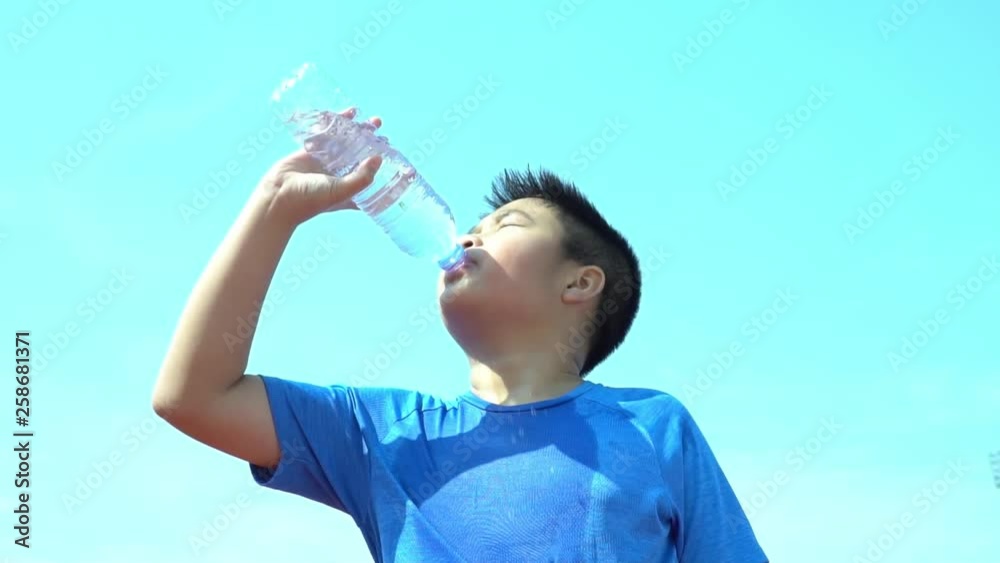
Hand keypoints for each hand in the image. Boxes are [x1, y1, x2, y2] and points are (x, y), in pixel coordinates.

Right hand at [256, 108, 384, 226]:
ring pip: (344, 142)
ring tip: (369, 119)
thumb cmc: (310, 200)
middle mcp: (338, 175)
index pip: (369, 174)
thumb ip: (361, 178)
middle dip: (370, 141)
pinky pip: (326, 135)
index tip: (390, 149)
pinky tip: (346, 114)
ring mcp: (325, 163)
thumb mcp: (341, 191)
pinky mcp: (311, 152)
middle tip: (379, 128)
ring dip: (356, 130)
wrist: (278, 196)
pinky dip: (335, 124)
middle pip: (358, 154)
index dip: (380, 163)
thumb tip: (378, 159)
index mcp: (348, 188)